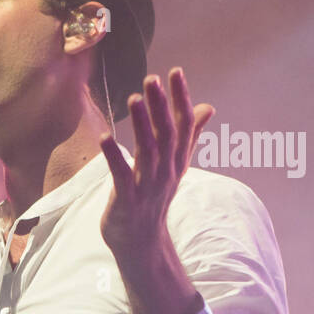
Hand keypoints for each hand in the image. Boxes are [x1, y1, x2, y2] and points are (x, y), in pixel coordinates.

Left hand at [99, 67, 213, 257]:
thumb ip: (189, 135)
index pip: (183, 125)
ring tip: (133, 100)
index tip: (176, 72)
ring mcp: (147, 186)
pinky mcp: (127, 200)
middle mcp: (166, 170)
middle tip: (152, 78)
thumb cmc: (155, 198)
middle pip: (166, 134)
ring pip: (147, 152)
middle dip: (160, 106)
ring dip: (141, 125)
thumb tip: (207, 107)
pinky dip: (114, 157)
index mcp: (177, 160)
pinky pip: (121, 176)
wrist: (142, 241)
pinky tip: (105, 138)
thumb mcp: (176, 165)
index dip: (181, 98)